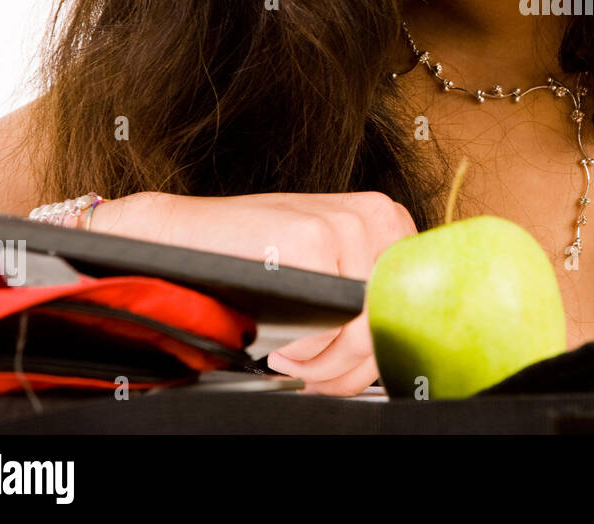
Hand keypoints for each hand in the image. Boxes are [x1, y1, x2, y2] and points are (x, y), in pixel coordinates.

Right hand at [94, 189, 418, 394]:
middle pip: (390, 320)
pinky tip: (276, 341)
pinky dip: (301, 348)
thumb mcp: (325, 263)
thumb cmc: (251, 256)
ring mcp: (347, 224)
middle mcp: (376, 216)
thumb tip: (394, 347)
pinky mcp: (315, 238)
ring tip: (291, 360)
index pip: (413, 303)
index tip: (353, 369)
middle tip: (315, 376)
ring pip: (361, 329)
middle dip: (353, 365)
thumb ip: (364, 292)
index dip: (380, 349)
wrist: (180, 236)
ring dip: (324, 363)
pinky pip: (327, 326)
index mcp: (387, 220)